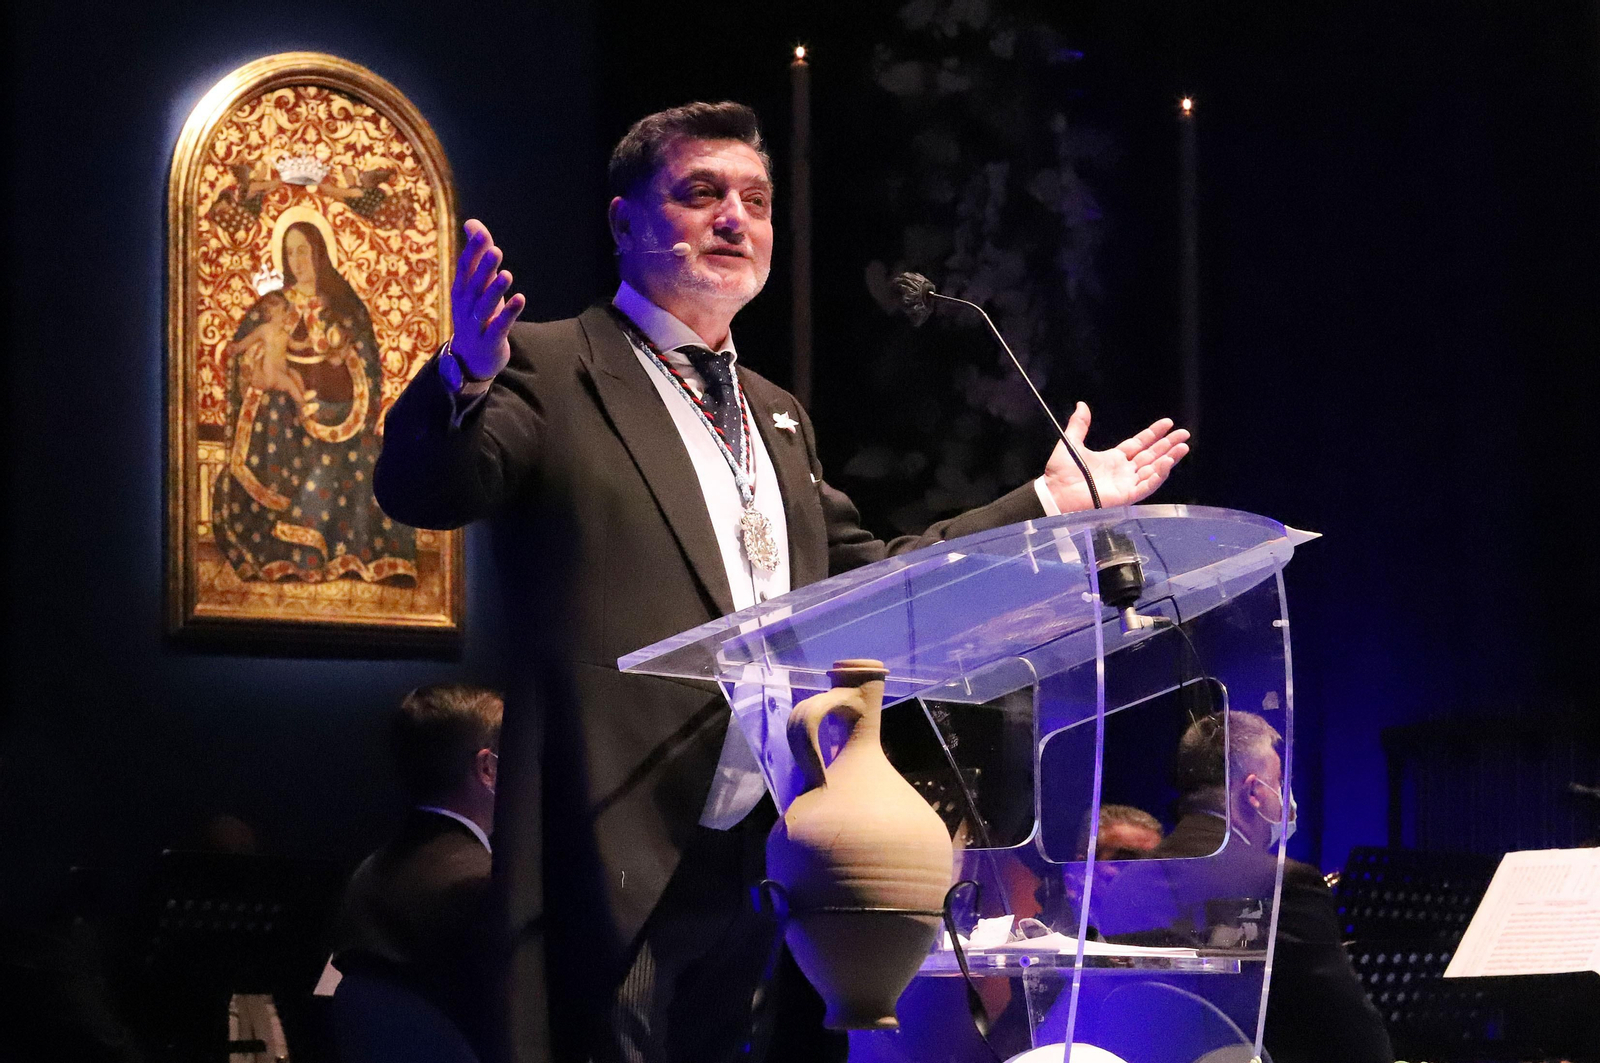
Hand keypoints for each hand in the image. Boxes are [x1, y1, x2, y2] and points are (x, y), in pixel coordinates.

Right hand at [449, 219, 524, 379]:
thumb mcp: (476, 285)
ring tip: (507, 274)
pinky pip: (500, 326)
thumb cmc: (476, 313)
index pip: (464, 267)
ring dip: (495, 290)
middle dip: (483, 269)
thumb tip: (473, 223)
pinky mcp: (491, 340)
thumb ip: (477, 254)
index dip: (472, 251)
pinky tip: (520, 299)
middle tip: (495, 251)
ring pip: (485, 306)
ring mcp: (476, 325)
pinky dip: (509, 313)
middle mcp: (465, 306)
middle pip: (474, 285)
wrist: (471, 359)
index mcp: (460, 291)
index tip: (481, 233)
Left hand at [1042, 402, 1190, 512]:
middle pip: (1151, 456)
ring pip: (1154, 470)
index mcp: (1113, 459)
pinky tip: (1167, 463)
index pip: (1139, 444)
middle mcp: (1123, 472)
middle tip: (1184, 434)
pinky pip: (1147, 485)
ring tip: (1183, 447)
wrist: (1056, 494)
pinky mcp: (1127, 496)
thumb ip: (1079, 425)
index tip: (1167, 423)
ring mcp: (1126, 484)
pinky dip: (1158, 475)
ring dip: (1169, 458)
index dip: (1153, 434)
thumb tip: (1081, 405)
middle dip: (1168, 444)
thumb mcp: (1070, 443)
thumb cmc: (1061, 473)